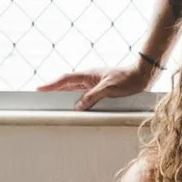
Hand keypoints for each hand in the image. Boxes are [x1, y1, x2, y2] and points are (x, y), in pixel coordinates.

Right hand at [38, 57, 159, 109]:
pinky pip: (84, 94)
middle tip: (41, 93)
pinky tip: (75, 104)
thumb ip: (92, 97)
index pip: (65, 79)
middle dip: (53, 88)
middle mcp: (89, 78)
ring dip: (64, 93)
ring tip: (53, 98)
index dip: (52, 84)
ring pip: (75, 89)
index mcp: (88, 75)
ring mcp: (94, 83)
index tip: (39, 88)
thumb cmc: (127, 79)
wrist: (142, 76)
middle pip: (67, 83)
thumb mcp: (108, 89)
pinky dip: (76, 98)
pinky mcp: (101, 89)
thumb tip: (77, 107)